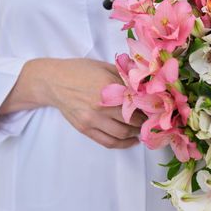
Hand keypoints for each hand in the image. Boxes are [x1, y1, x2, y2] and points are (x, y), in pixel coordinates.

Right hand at [2, 58, 145, 148]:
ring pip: (122, 133)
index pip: (137, 102)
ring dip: (136, 133)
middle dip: (145, 121)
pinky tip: (131, 140)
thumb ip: (124, 77)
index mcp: (108, 87)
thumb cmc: (80, 70)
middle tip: (152, 118)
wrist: (53, 81)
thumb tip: (145, 86)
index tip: (157, 107)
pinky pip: (108, 142)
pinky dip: (123, 144)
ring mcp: (92, 119)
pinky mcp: (85, 129)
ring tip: (142, 128)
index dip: (150, 106)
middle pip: (132, 120)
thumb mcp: (105, 67)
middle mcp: (101, 106)